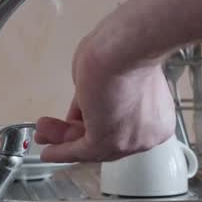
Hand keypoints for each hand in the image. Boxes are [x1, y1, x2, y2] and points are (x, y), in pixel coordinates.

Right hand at [34, 36, 175, 162]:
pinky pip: (81, 151)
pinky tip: (49, 152)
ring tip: (44, 133)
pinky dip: (61, 152)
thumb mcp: (113, 74)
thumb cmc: (127, 49)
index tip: (79, 121)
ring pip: (93, 146)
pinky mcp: (107, 141)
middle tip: (59, 131)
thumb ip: (103, 92)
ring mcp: (130, 140)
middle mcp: (148, 133)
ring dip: (63, 140)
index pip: (124, 126)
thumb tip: (90, 97)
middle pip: (108, 139)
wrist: (126, 49)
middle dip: (78, 133)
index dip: (98, 121)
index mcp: (157, 115)